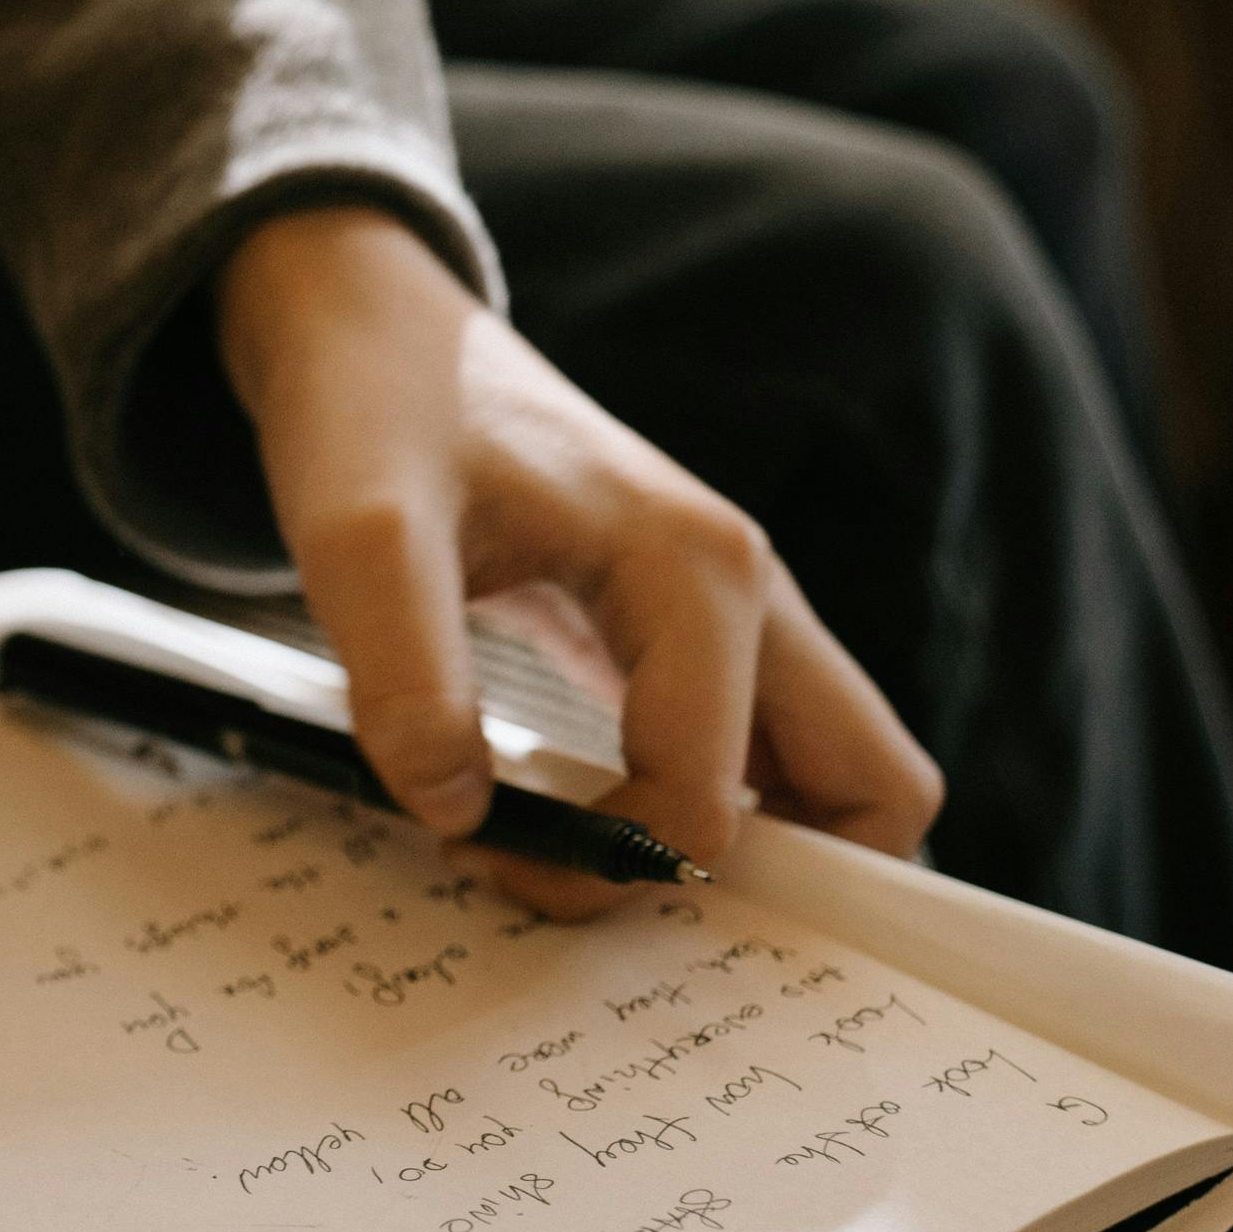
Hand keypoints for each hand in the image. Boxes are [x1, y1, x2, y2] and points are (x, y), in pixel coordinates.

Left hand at [215, 203, 941, 916]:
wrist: (372, 328)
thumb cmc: (374, 412)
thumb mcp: (357, 533)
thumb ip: (403, 674)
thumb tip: (461, 811)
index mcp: (699, 570)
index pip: (708, 799)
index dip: (601, 864)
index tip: (483, 850)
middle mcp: (751, 591)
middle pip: (875, 789)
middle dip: (767, 889)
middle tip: (611, 903)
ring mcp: (739, 613)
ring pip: (831, 778)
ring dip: (744, 859)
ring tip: (592, 869)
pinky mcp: (696, 633)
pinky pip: (760, 756)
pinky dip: (709, 817)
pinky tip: (595, 830)